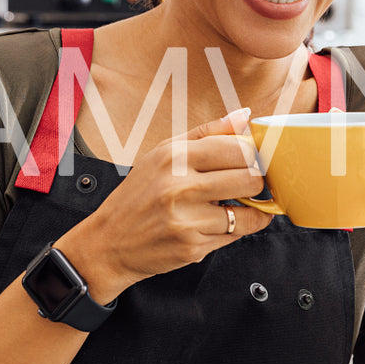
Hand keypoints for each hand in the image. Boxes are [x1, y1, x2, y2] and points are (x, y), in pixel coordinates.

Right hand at [55, 107, 272, 300]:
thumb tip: (246, 116)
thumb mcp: (163, 154)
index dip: (252, 155)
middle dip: (255, 181)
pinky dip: (238, 228)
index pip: (237, 149)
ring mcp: (187, 220)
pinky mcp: (193, 247)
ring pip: (248, 211)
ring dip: (251, 208)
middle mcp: (179, 187)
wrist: (109, 242)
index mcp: (173, 157)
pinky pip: (235, 234)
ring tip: (237, 203)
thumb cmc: (138, 195)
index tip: (252, 160)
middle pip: (250, 179)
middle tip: (248, 183)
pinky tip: (224, 221)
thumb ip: (207, 133)